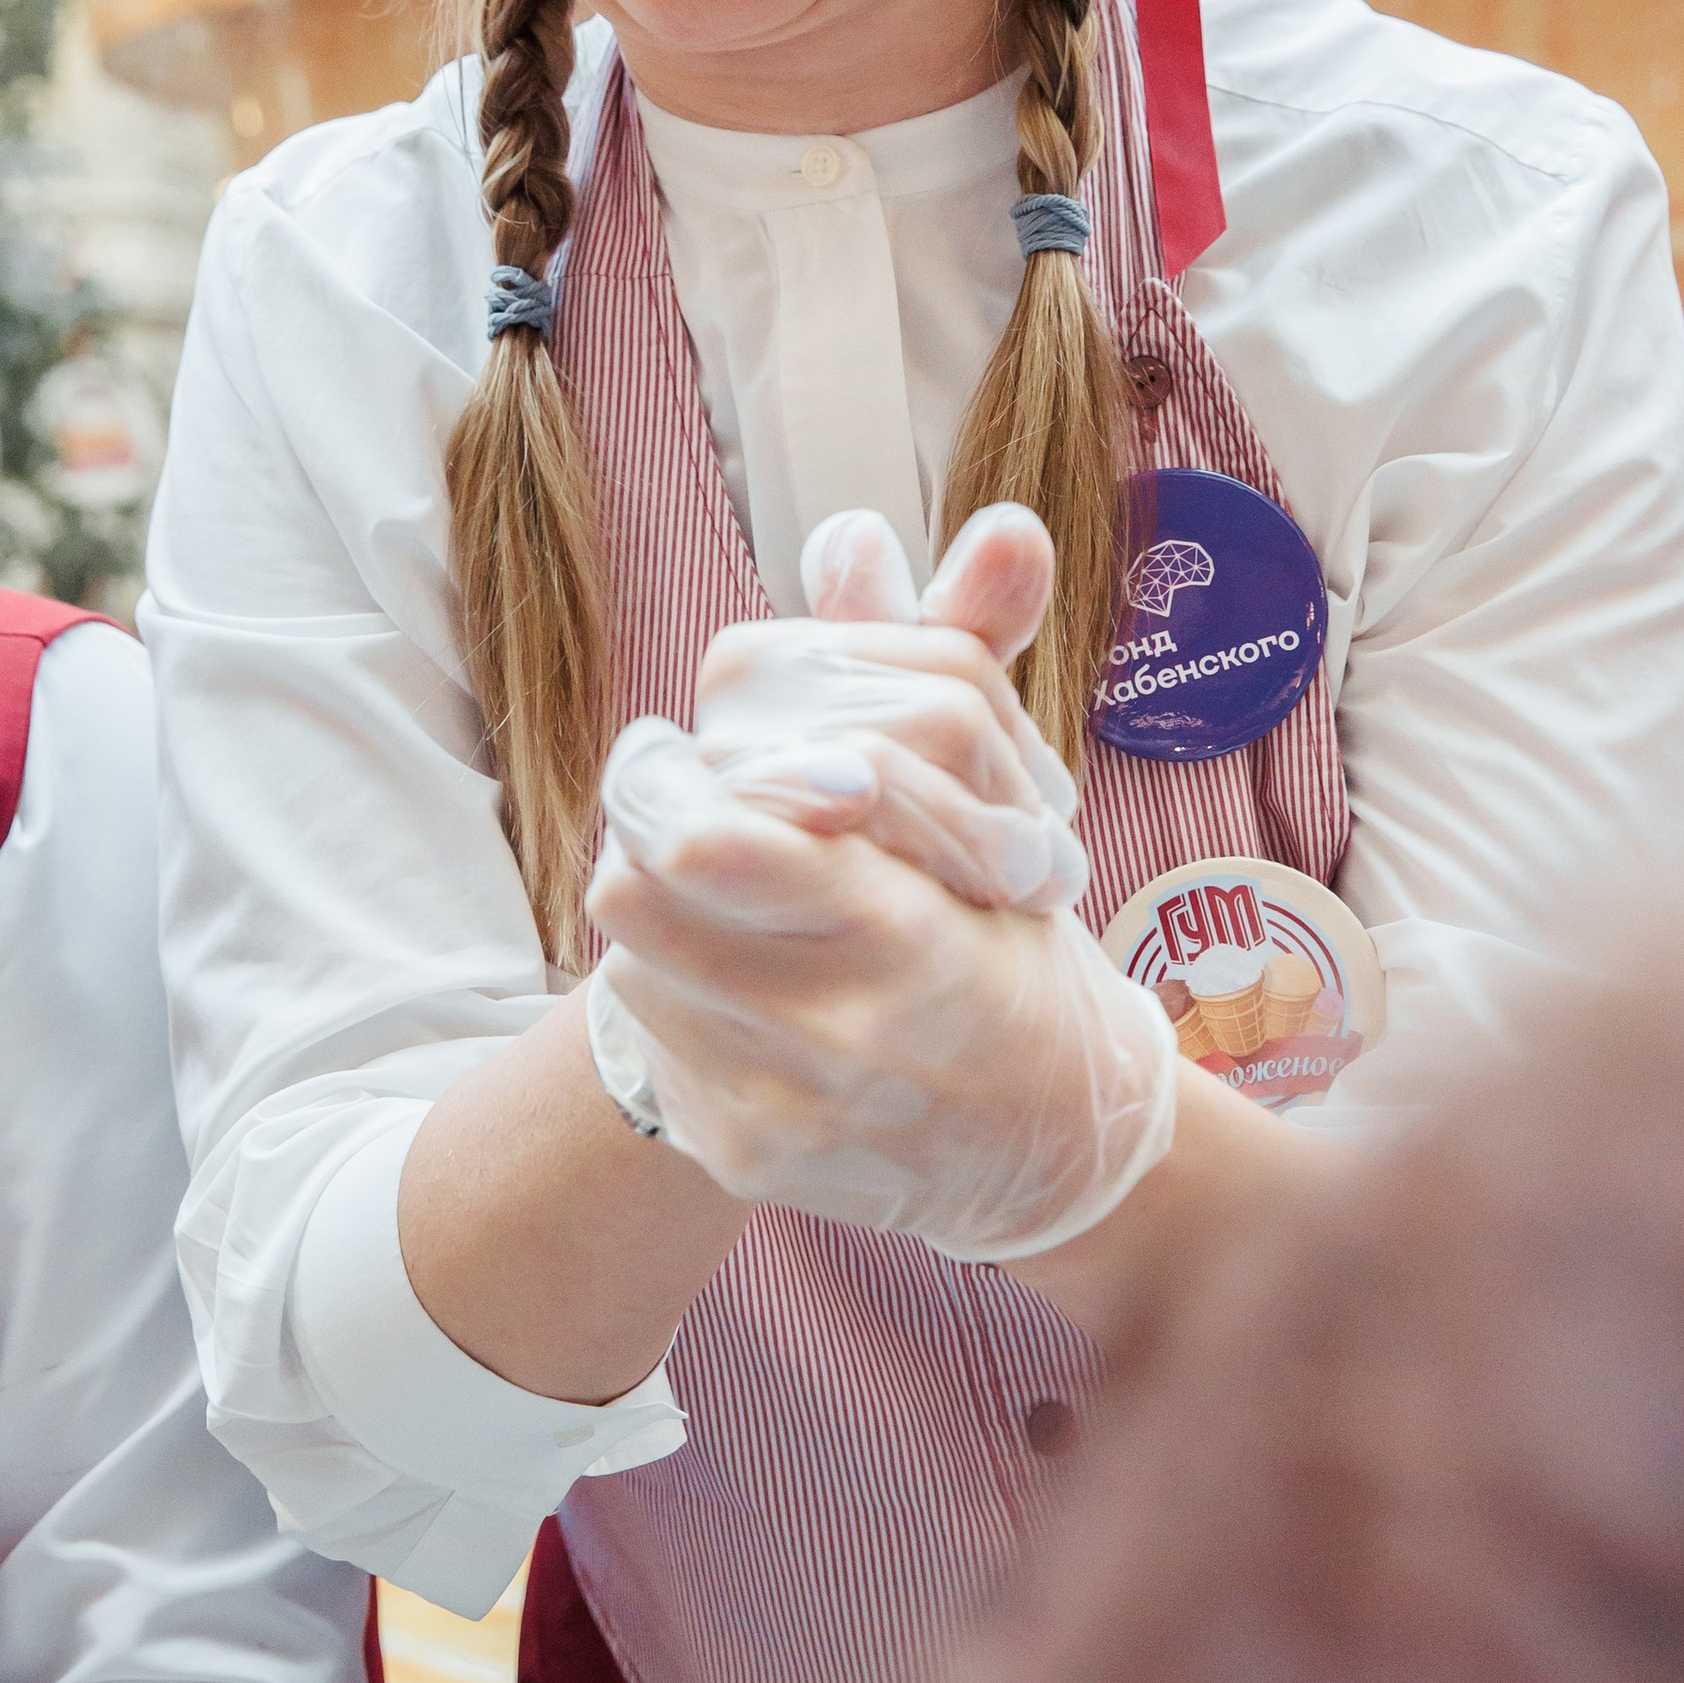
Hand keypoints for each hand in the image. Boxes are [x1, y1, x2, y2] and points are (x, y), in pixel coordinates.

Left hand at [585, 518, 1178, 1258]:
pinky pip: (651, 1037)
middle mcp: (838, 1034)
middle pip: (639, 887)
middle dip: (659, 828)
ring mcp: (784, 1107)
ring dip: (665, 909)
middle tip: (689, 803)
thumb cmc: (1016, 944)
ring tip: (731, 895)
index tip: (689, 748)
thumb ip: (938, 659)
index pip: (705, 838)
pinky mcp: (744, 1157)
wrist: (1052, 1148)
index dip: (677, 776)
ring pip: (631, 956)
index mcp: (907, 931)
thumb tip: (900, 525)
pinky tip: (745, 978)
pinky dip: (680, 992)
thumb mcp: (998, 803)